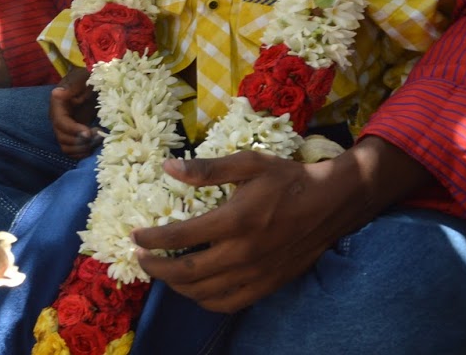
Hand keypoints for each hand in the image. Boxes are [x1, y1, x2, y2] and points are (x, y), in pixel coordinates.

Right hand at [49, 66, 101, 157]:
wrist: (90, 85)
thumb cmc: (86, 80)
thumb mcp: (81, 79)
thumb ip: (71, 86)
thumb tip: (57, 94)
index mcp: (57, 106)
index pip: (61, 123)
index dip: (73, 130)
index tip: (88, 132)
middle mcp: (57, 120)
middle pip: (63, 138)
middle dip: (81, 140)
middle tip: (98, 134)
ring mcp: (64, 129)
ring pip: (66, 147)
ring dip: (82, 148)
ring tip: (98, 139)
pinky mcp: (72, 136)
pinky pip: (71, 151)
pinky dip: (81, 153)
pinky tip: (93, 147)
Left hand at [132, 152, 361, 312]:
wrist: (331, 204)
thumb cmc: (287, 179)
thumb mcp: (248, 162)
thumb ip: (207, 168)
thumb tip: (168, 167)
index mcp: (235, 221)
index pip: (180, 237)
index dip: (151, 239)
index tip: (135, 235)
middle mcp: (243, 253)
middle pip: (186, 272)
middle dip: (155, 267)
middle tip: (140, 256)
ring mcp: (256, 273)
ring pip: (204, 293)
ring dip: (175, 286)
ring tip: (162, 271)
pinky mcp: (268, 285)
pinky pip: (229, 303)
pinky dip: (204, 300)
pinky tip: (194, 288)